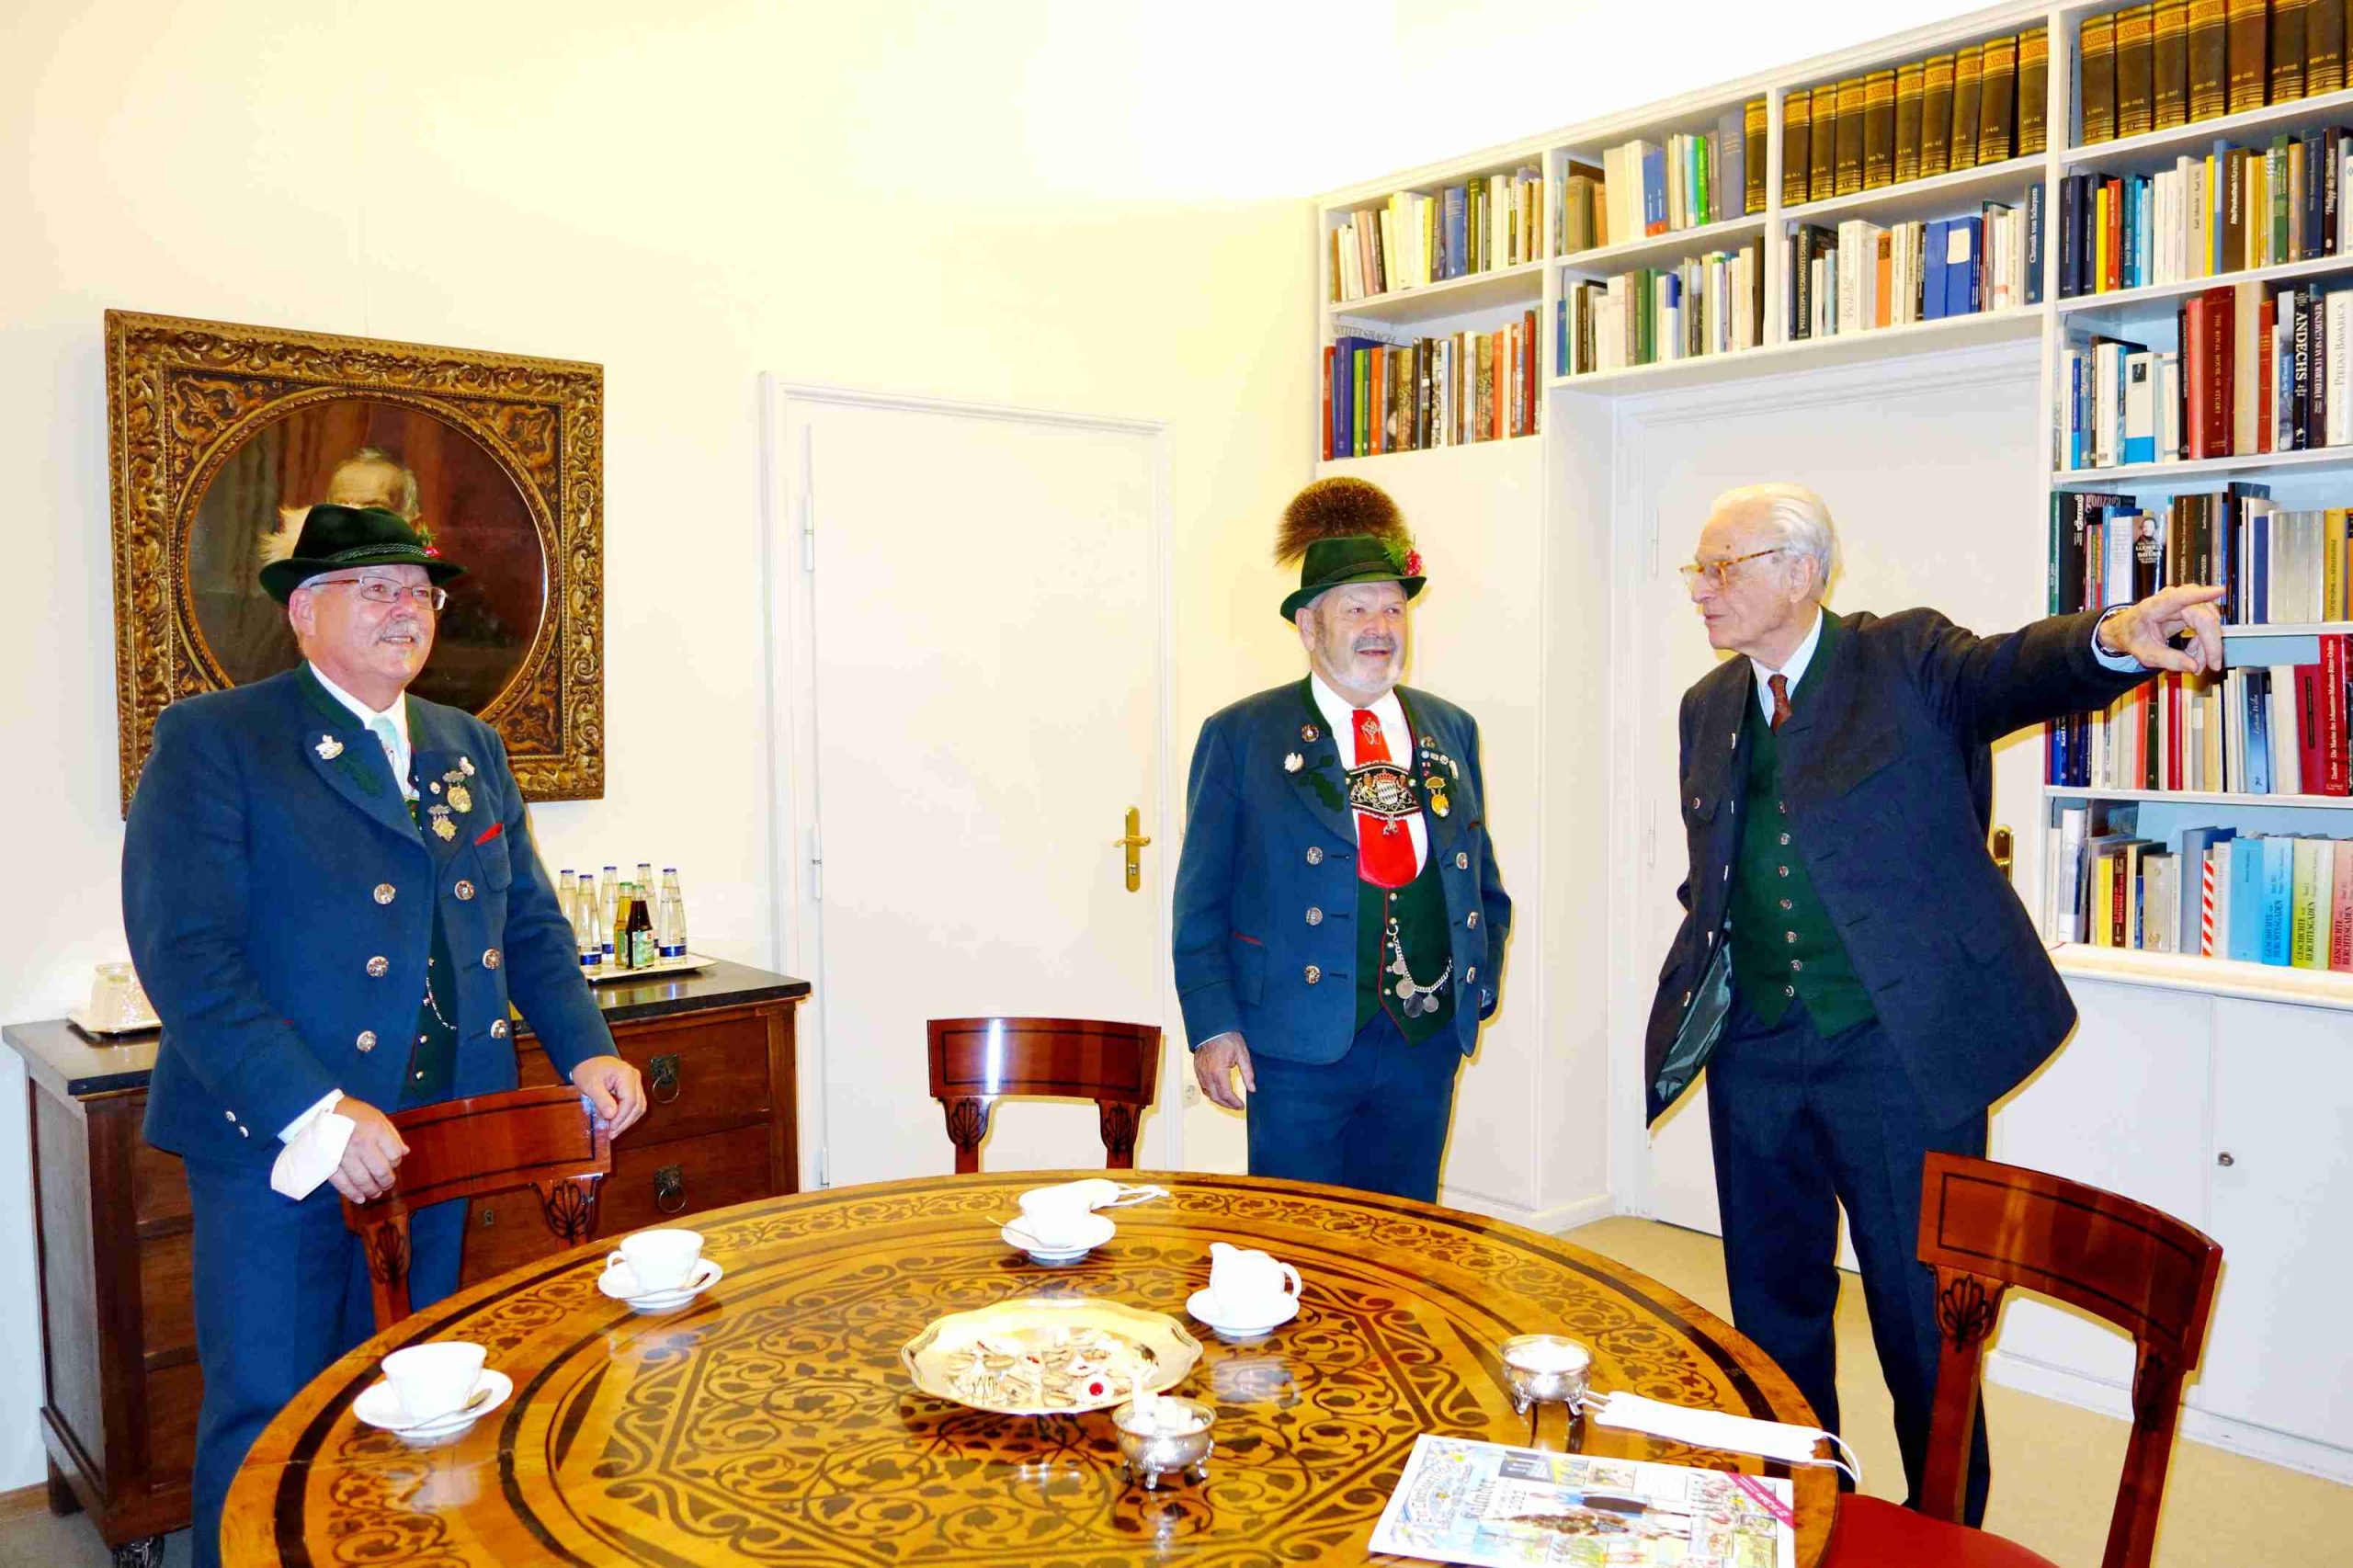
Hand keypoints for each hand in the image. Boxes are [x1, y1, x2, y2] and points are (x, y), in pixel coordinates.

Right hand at [329, 1097, 407, 1203]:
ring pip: (363, 1180)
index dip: (396, 1162)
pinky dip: (352, 1193)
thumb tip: (405, 1152)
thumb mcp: (377, 1117)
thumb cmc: (353, 1113)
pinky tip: (360, 1198)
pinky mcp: (329, 1164)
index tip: (393, 1163)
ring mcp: (345, 1155)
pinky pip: (343, 1183)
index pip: (394, 1154)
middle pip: (381, 1171)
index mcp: (376, 1130)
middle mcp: (362, 1143)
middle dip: (387, 1181)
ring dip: (371, 1190)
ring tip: (375, 1193)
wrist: (321, 1110)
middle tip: (387, 1184)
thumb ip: (392, 1135)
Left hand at [572, 1054, 647, 1136]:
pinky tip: (618, 1122)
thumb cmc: (588, 1069)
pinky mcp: (633, 1086)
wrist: (588, 1057)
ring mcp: (636, 1081)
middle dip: (625, 1122)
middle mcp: (635, 1077)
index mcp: (626, 1075)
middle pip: (638, 1105)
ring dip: (628, 1120)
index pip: (630, 1101)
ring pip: (639, 1106)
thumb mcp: (590, 1085)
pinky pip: (635, 1103)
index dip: (621, 1117)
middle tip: (612, 1133)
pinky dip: (628, 1114)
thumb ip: (602, 1100)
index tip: (610, 1128)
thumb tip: (612, 1116)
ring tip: (614, 1130)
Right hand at [1192, 1032, 1254, 1111]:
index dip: (1234, 1103)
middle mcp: (1207, 1074)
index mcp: (1219, 1071)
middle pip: (1216, 1097)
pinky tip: (1218, 1092)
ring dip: (1218, 1100)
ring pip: (1208, 1093)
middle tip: (1236, 1106)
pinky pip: (1203, 1086)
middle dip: (1227, 1105)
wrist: (1212, 1028)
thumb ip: (1247, 1073)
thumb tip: (1252, 1088)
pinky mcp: (1197, 1069)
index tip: (1241, 1106)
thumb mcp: (1242, 1054)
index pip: (1226, 1094)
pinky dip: (1210, 1093)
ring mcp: (1200, 1072)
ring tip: (1228, 1102)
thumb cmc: (1227, 1039)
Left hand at [2101, 583, 2226, 673]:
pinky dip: (2205, 641)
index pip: (2179, 598)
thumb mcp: (2145, 654)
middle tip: (2210, 665)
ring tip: (2195, 661)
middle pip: (2203, 618)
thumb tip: (2193, 666)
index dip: (2201, 595)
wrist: (2127, 629)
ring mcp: (2183, 601)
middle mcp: (2171, 599)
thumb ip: (2168, 660)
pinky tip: (2193, 651)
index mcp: (2153, 607)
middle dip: (2210, 644)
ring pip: (2209, 621)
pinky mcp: (2191, 607)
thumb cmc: (2133, 636)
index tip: (2219, 591)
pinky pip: (2207, 623)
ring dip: (2207, 644)